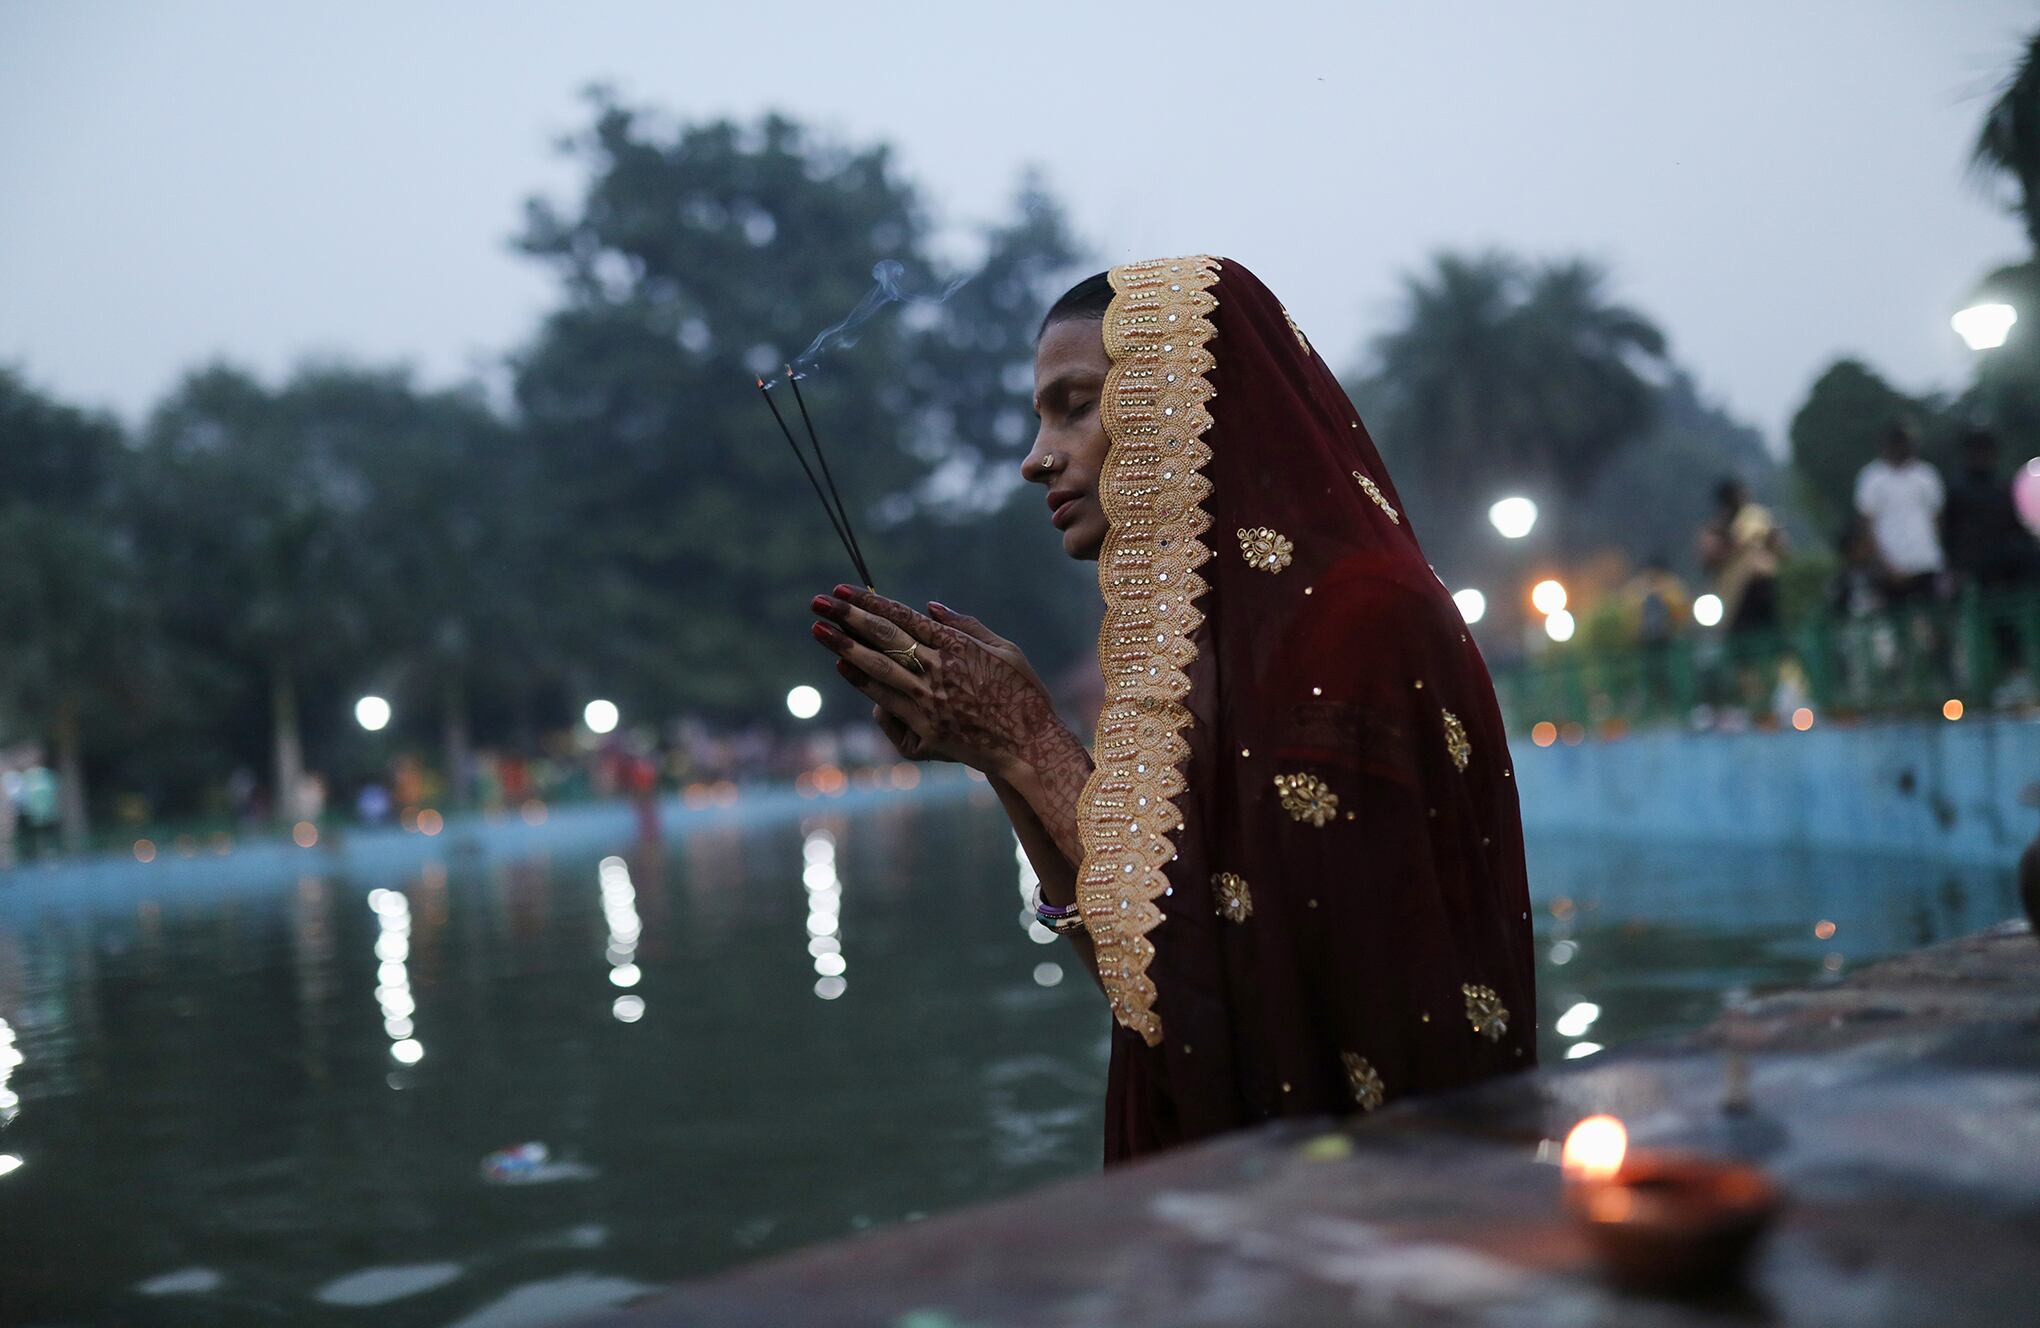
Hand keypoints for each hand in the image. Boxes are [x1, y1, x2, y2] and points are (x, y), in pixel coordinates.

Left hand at [808, 586, 1065, 778]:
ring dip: (845, 648)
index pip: (905, 619)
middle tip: (818, 602)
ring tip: (818, 630)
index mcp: (960, 647)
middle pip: (885, 639)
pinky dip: (863, 682)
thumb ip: (967, 626)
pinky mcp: (925, 728)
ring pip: (879, 669)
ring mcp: (930, 701)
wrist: (1029, 746)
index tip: (844, 590)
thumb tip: (930, 607)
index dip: (871, 603)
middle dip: (849, 618)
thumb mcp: (1005, 650)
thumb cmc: (1023, 695)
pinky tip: (843, 667)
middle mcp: (941, 671)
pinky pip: (886, 702)